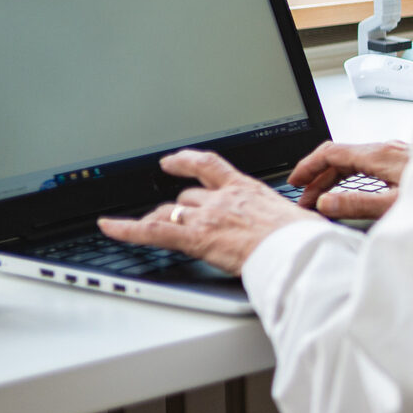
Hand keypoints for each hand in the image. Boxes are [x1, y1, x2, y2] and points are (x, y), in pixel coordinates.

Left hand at [98, 150, 317, 273]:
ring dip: (157, 220)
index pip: (209, 166)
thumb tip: (301, 231)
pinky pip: (152, 231)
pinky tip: (108, 226)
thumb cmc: (304, 240)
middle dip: (178, 208)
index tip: (173, 161)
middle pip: (187, 198)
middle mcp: (222, 199)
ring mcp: (206, 217)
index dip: (186, 161)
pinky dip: (126, 228)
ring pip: (168, 213)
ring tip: (142, 227)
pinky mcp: (195, 238)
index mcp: (247, 190)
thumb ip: (285, 221)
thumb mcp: (298, 220)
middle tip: (172, 219)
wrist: (297, 251)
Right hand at [288, 140, 407, 220]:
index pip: (331, 153)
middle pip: (340, 157)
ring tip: (320, 198)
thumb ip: (358, 204)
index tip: (294, 181)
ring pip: (354, 160)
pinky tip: (349, 190)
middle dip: (317, 176)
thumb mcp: (394, 205)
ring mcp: (395, 155)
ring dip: (333, 177)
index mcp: (380, 155)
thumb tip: (324, 203)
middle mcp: (386, 150)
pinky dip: (350, 177)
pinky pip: (367, 164)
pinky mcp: (403, 163)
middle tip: (304, 198)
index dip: (308, 166)